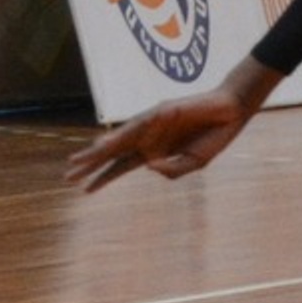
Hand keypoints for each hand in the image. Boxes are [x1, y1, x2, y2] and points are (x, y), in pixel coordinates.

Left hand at [67, 74, 265, 189]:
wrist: (233, 112)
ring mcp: (152, 124)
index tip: (85, 191)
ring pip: (118, 140)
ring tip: (76, 162)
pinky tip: (103, 144)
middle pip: (112, 154)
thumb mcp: (194, 163)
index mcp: (154, 152)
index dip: (103, 178)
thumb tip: (150, 166)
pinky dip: (118, 135)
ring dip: (96, 152)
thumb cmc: (214, 136)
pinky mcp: (160, 112)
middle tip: (68, 177)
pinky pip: (136, 125)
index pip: (122, 167)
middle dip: (90, 166)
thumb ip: (173, 170)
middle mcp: (147, 138)